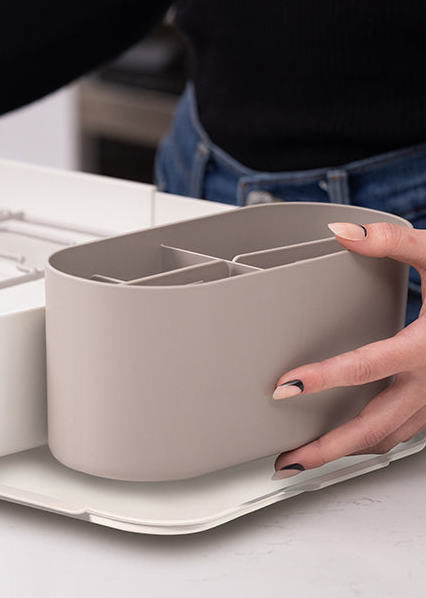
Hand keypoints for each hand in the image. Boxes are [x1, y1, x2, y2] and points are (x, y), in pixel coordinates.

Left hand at [272, 221, 425, 476]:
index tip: (286, 387)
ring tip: (305, 458)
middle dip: (329, 447)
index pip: (367, 367)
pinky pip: (405, 432)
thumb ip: (390, 240)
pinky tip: (347, 442)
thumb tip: (342, 232)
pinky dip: (373, 442)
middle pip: (375, 426)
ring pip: (390, 438)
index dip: (325, 379)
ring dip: (348, 452)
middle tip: (287, 459)